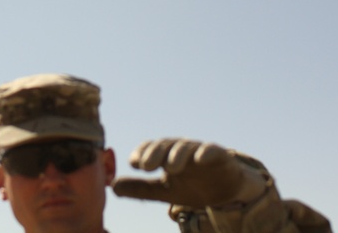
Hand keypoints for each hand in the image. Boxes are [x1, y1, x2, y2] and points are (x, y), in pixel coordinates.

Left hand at [112, 138, 267, 209]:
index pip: (151, 149)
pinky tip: (199, 159)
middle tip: (146, 166)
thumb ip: (140, 188)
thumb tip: (112, 187)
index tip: (133, 164)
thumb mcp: (164, 191)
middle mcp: (181, 150)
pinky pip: (212, 150)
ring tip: (170, 167)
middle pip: (166, 145)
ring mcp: (200, 151)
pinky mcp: (221, 156)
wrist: (225, 192)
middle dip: (155, 153)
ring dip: (177, 155)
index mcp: (166, 156)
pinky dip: (205, 152)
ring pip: (187, 147)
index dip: (142, 153)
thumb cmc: (192, 186)